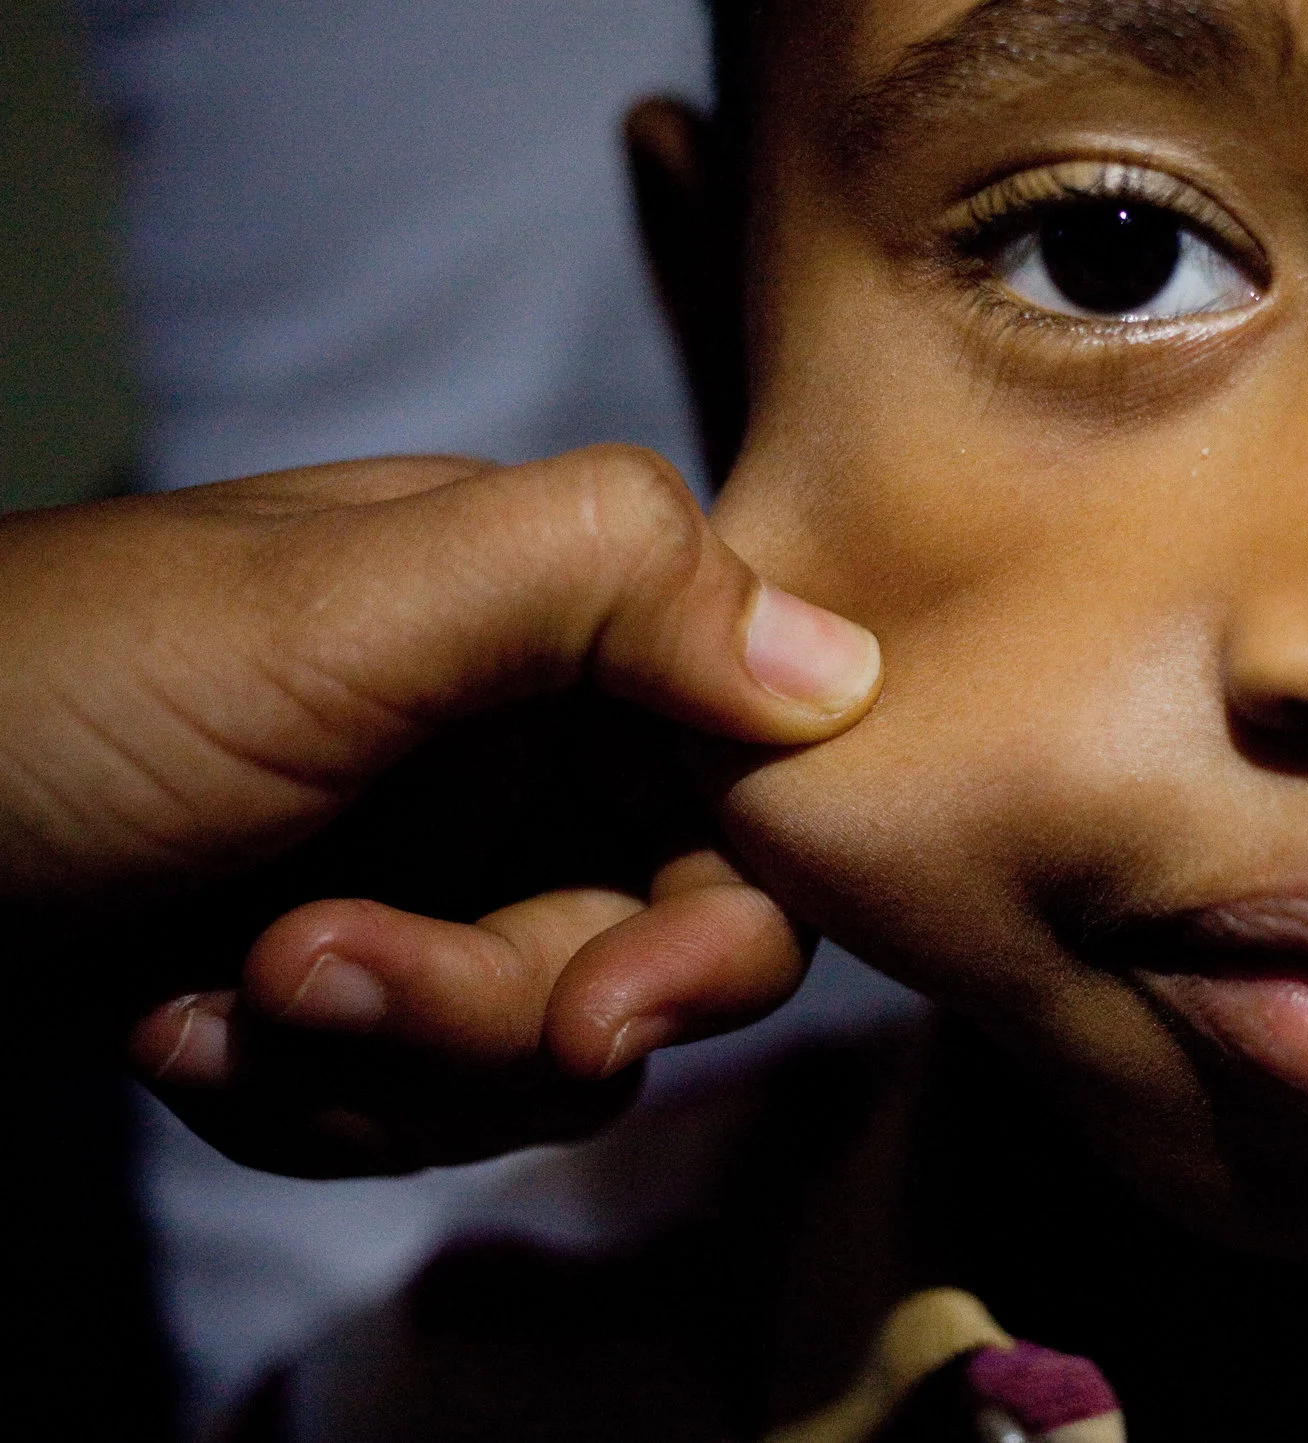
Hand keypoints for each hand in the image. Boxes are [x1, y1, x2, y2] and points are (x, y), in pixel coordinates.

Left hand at [0, 447, 878, 1173]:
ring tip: (211, 1001)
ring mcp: (428, 869)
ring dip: (376, 1058)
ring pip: (531, 1049)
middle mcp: (514, 746)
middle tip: (320, 985)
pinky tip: (170, 1031)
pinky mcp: (338, 976)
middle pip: (648, 947)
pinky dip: (294, 1095)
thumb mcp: (329, 613)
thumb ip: (598, 587)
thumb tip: (848, 666)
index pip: (750, 788)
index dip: (714, 923)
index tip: (606, 1019)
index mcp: (548, 624)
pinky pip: (408, 1100)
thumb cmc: (48, 685)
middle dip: (493, 1004)